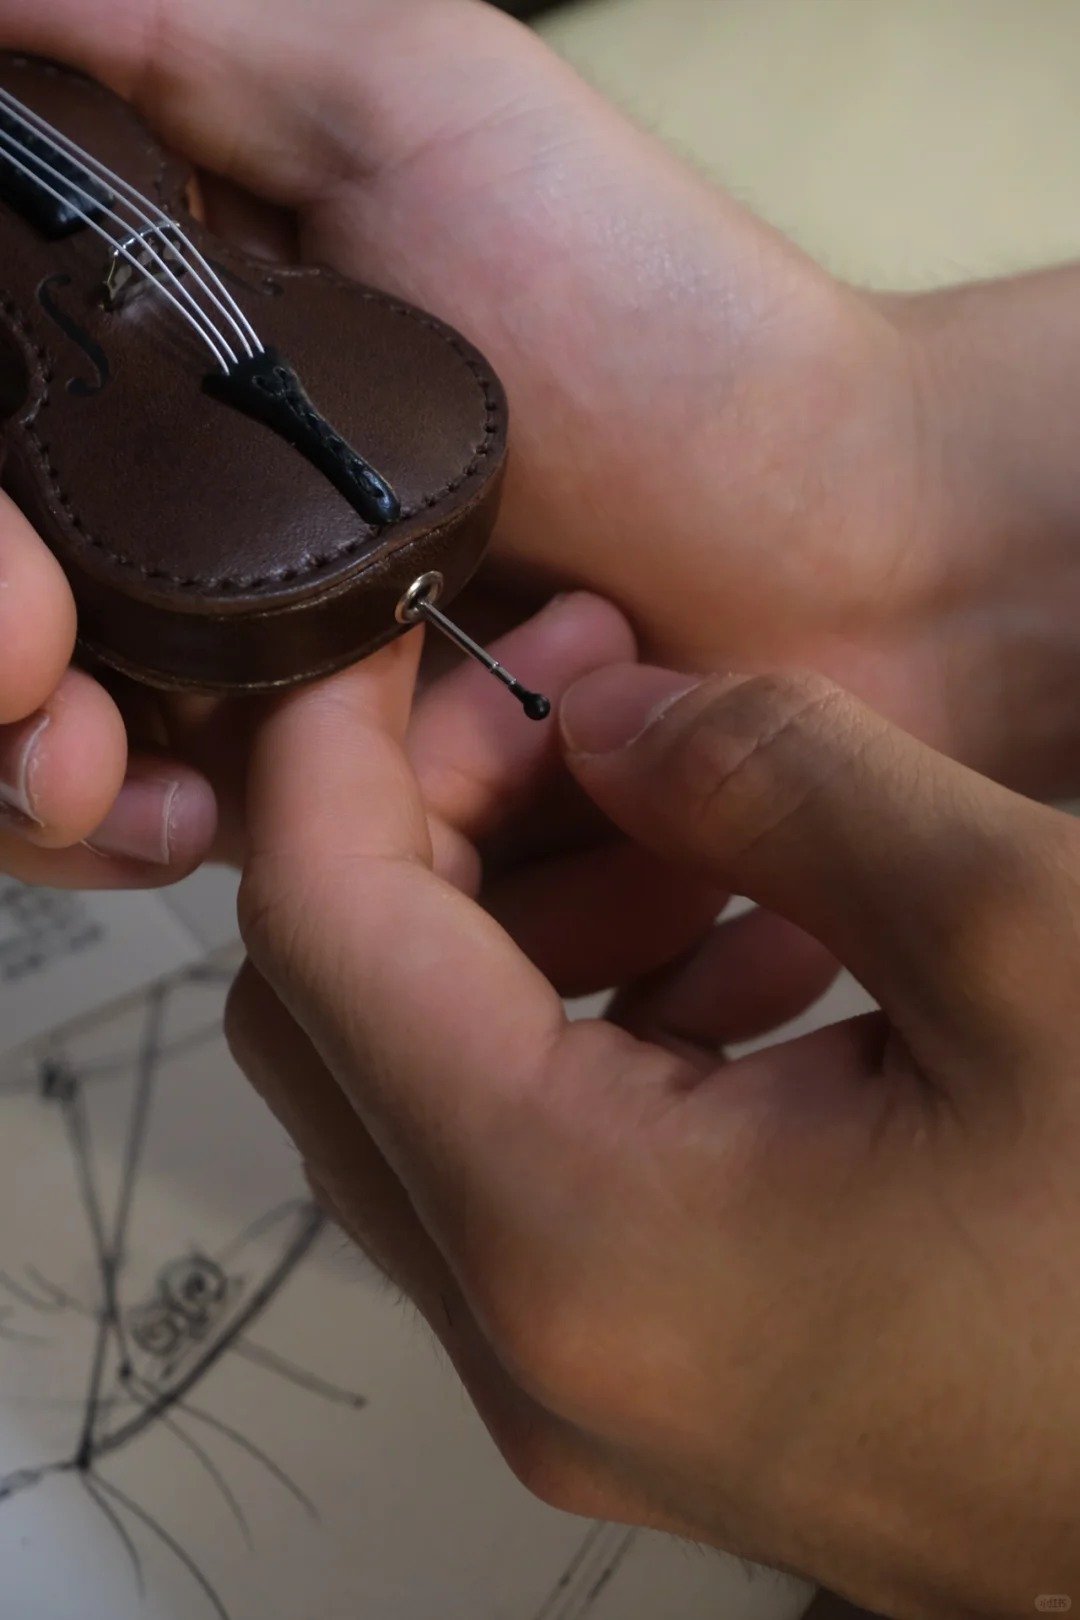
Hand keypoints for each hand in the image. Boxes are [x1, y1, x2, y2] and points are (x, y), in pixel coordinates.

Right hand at [4, 0, 1079, 894]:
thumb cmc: (657, 321)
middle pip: (28, 677)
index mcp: (182, 397)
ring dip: (115, 816)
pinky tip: (349, 839)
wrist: (848, 536)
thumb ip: (180, 44)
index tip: (20, 625)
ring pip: (113, 804)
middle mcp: (217, 555)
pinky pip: (280, 898)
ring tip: (217, 791)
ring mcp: (299, 706)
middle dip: (21, 736)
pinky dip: (289, 892)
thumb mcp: (407, 104)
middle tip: (74, 741)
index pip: (8, 504)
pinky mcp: (396, 827)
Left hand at [228, 642, 1079, 1619]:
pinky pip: (542, 1167)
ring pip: (433, 1086)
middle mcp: (535, 1341)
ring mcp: (585, 1383)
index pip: (322, 930)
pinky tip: (767, 953)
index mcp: (577, 1234)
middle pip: (345, 1011)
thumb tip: (611, 718)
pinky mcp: (658, 1381)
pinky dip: (600, 1023)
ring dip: (529, 914)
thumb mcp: (1030, 940)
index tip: (408, 619)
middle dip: (435, 813)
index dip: (339, 742)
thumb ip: (780, 784)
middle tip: (584, 695)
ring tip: (703, 820)